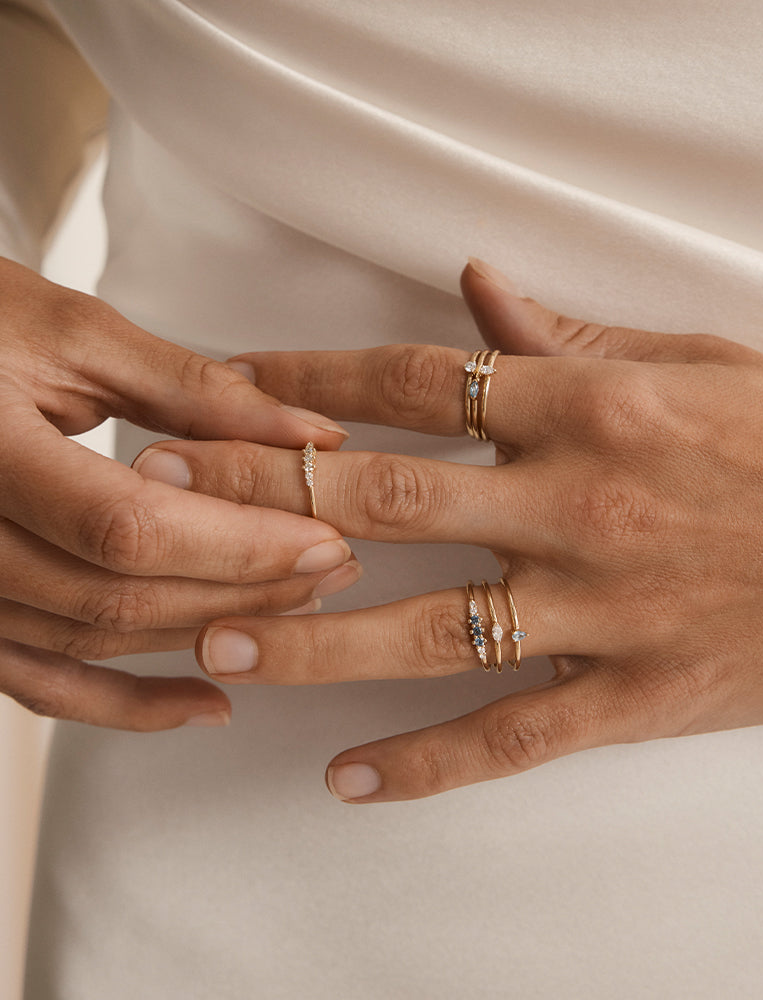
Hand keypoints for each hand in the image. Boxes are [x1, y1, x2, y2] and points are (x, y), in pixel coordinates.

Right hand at [0, 257, 358, 729]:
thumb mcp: (72, 334)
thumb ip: (193, 389)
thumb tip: (306, 433)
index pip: (127, 527)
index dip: (236, 544)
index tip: (320, 537)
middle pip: (118, 596)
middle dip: (241, 589)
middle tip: (327, 565)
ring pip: (92, 642)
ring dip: (202, 635)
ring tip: (287, 606)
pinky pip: (42, 682)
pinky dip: (124, 703)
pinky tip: (200, 701)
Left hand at [135, 260, 762, 793]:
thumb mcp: (690, 364)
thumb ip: (570, 334)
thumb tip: (478, 289)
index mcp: (589, 406)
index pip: (417, 381)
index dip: (310, 379)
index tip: (227, 382)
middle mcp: (578, 503)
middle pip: (386, 499)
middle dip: (264, 496)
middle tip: (164, 499)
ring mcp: (601, 608)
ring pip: (427, 632)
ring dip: (311, 637)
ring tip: (216, 642)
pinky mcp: (633, 694)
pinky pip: (511, 737)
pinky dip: (425, 764)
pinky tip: (346, 779)